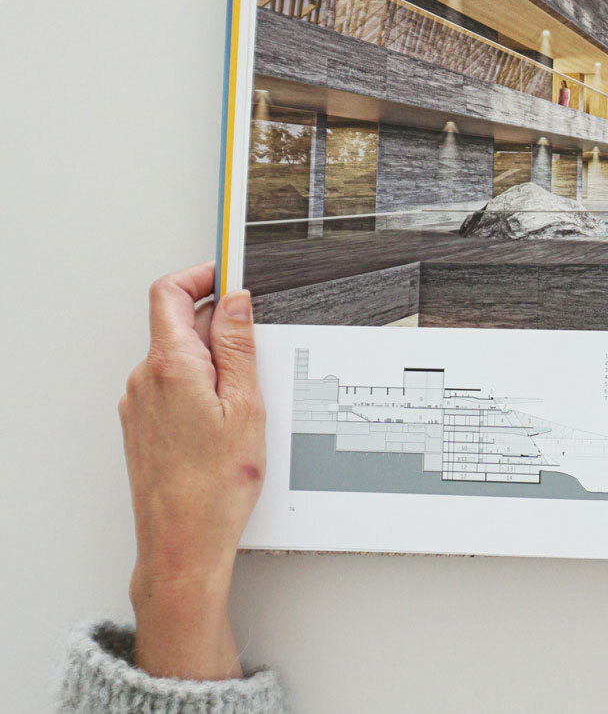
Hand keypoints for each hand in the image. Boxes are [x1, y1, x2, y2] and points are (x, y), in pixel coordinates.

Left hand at [119, 263, 265, 679]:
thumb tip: (236, 302)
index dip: (201, 275)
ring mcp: (139, 403)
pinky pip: (172, 386)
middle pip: (176, 322)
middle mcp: (145, 379)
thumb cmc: (215, 487)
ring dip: (212, 359)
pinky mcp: (142, 426)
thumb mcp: (247, 406)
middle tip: (257, 342)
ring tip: (248, 396)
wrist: (182, 543)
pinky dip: (201, 386)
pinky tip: (229, 419)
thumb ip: (239, 347)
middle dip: (218, 322)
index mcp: (171, 365)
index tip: (229, 274)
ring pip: (177, 357)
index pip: (171, 293)